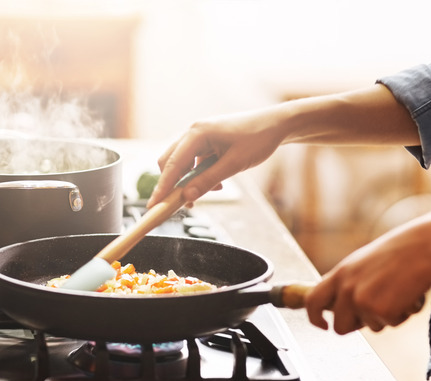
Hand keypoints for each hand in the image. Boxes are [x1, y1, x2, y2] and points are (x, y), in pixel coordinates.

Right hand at [147, 106, 290, 207]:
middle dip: (174, 185)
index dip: (162, 187)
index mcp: (197, 133)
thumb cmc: (258, 139)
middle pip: (170, 162)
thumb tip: (186, 196)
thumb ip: (208, 180)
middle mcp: (193, 132)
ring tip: (212, 191)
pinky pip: (194, 161)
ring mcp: (199, 136)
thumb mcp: (234, 164)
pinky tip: (218, 182)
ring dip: (190, 181)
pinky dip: (200, 175)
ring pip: (182, 163)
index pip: (172, 164)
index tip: (153, 206)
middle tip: (183, 205)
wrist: (276, 125)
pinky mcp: (206, 141)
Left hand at [304, 212, 430, 333]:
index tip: (322, 325)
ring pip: (370, 328)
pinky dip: (402, 315)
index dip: (314, 317)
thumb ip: (348, 283)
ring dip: (385, 317)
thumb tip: (339, 306)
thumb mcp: (362, 263)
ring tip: (398, 292)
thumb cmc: (399, 253)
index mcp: (339, 274)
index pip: (313, 301)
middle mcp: (346, 289)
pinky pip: (391, 325)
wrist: (424, 248)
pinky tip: (408, 295)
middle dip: (356, 326)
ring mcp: (362, 301)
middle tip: (377, 311)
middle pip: (340, 327)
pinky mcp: (381, 311)